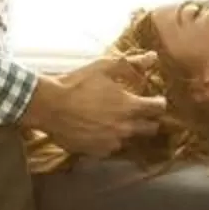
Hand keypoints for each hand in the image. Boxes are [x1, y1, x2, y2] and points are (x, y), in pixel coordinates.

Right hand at [27, 58, 165, 155]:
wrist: (49, 106)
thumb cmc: (77, 84)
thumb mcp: (104, 67)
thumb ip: (132, 64)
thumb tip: (153, 58)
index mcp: (130, 107)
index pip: (158, 108)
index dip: (158, 102)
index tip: (154, 99)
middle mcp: (125, 128)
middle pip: (151, 128)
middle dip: (149, 119)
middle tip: (139, 111)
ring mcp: (112, 142)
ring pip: (131, 139)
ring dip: (128, 130)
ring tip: (115, 120)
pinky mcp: (98, 152)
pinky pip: (112, 148)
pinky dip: (110, 139)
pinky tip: (100, 129)